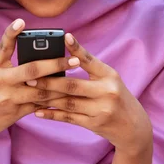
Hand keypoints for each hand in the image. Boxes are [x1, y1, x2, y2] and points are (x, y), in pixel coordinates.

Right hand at [0, 19, 78, 153]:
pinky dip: (52, 101)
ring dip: (60, 85)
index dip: (11, 32)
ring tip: (76, 78)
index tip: (22, 21)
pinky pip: (39, 105)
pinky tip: (66, 96)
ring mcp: (8, 98)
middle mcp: (0, 81)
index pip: (3, 46)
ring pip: (40, 91)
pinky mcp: (15, 113)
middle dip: (55, 64)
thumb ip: (8, 63)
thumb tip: (38, 56)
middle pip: (31, 70)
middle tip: (73, 59)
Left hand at [29, 33, 152, 155]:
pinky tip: (38, 111)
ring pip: (68, 102)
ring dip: (46, 98)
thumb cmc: (117, 96)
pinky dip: (52, 114)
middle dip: (49, 81)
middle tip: (30, 77)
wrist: (133, 127)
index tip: (64, 36)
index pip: (90, 60)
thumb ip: (90, 67)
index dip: (76, 48)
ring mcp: (100, 109)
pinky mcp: (94, 124)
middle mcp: (107, 91)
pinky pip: (69, 117)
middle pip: (72, 85)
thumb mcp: (110, 78)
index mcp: (110, 76)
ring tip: (30, 92)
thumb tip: (64, 54)